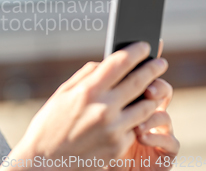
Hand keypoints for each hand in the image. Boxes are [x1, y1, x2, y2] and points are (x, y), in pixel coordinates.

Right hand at [0, 41, 168, 170]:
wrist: (45, 162)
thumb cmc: (49, 125)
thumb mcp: (61, 95)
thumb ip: (84, 77)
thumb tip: (104, 64)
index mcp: (87, 91)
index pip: (119, 63)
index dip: (135, 51)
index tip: (144, 46)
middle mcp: (103, 108)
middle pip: (139, 82)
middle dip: (153, 68)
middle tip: (161, 62)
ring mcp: (113, 129)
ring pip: (145, 107)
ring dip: (150, 97)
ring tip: (151, 90)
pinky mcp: (118, 147)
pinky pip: (134, 128)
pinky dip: (133, 122)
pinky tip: (129, 118)